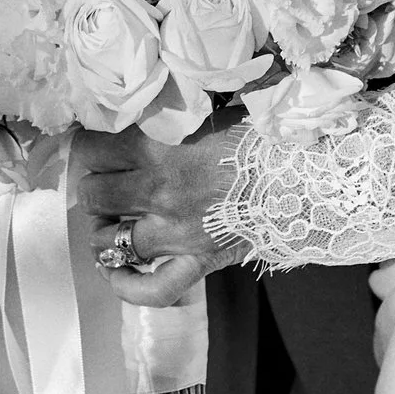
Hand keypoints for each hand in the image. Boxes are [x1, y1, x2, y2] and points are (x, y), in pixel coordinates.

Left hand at [74, 123, 249, 307]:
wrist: (307, 174)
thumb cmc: (260, 136)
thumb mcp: (209, 109)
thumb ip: (168, 113)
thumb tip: (137, 105)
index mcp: (158, 146)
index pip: (92, 149)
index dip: (87, 147)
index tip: (92, 147)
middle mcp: (158, 190)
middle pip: (94, 194)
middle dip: (93, 187)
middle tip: (105, 182)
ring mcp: (175, 232)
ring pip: (110, 239)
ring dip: (102, 229)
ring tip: (109, 221)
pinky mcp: (197, 262)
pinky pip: (151, 288)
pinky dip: (125, 284)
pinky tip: (112, 271)